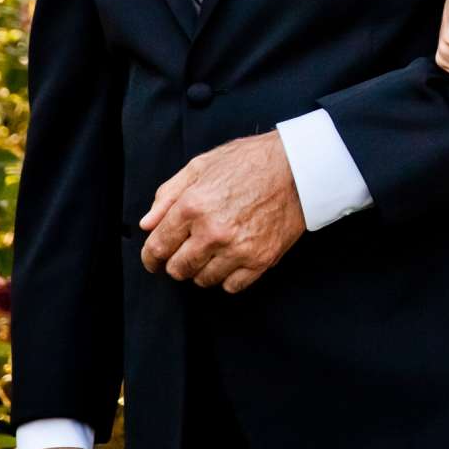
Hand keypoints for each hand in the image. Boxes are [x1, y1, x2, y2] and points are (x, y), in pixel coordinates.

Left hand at [139, 131, 305, 290]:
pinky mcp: (261, 260)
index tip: (153, 260)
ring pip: (203, 280)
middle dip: (176, 263)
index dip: (150, 258)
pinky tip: (231, 260)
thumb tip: (148, 224)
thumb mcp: (201, 165)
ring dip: (202, 270)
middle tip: (186, 253)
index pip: (157, 247)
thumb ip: (168, 195)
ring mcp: (238, 249)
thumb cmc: (250, 161)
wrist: (299, 166)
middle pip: (178, 269)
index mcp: (193, 206)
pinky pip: (232, 286)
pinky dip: (227, 278)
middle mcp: (212, 232)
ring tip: (212, 253)